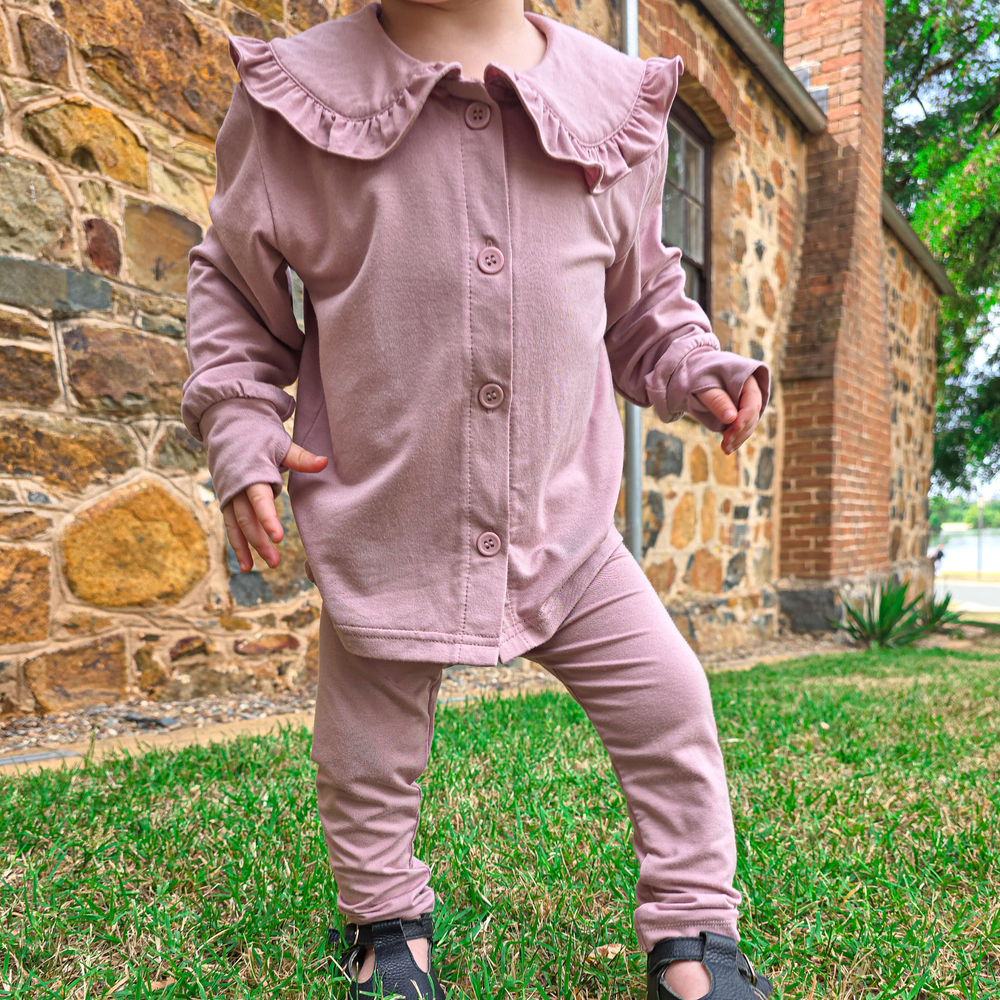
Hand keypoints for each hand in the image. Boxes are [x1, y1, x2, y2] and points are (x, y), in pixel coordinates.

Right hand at [224, 442, 327, 571]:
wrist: (230, 425)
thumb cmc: (260, 435)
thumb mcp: (281, 443)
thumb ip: (300, 457)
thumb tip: (324, 462)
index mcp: (252, 473)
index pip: (260, 500)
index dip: (268, 519)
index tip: (279, 537)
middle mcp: (236, 487)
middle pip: (247, 519)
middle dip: (260, 541)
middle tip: (276, 562)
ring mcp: (229, 495)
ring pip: (236, 526)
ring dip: (246, 548)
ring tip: (254, 569)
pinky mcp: (228, 500)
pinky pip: (231, 525)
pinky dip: (237, 544)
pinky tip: (245, 564)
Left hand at [693, 375, 762, 454]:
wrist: (692, 376)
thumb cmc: (698, 377)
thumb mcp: (705, 386)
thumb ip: (717, 400)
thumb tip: (731, 419)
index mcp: (747, 380)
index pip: (752, 401)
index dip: (745, 417)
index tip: (734, 428)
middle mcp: (751, 393)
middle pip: (752, 415)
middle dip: (740, 431)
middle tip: (725, 443)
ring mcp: (746, 404)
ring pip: (749, 425)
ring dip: (738, 438)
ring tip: (725, 449)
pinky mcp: (739, 414)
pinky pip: (742, 429)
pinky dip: (735, 439)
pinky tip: (727, 449)